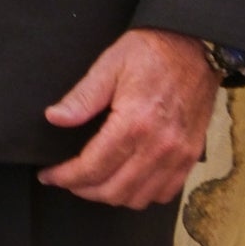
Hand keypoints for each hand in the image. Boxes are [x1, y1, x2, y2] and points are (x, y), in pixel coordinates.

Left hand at [40, 29, 219, 205]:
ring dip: (111, 196)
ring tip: (93, 181)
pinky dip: (142, 194)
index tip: (49, 175)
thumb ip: (82, 97)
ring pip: (138, 198)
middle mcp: (159, 146)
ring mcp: (178, 154)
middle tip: (67, 179)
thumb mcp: (110, 64)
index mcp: (134, 123)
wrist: (196, 47)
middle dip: (83, 189)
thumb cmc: (151, 51)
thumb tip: (54, 118)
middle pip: (113, 190)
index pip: (92, 168)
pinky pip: (164, 193)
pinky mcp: (191, 156)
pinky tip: (127, 181)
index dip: (65, 177)